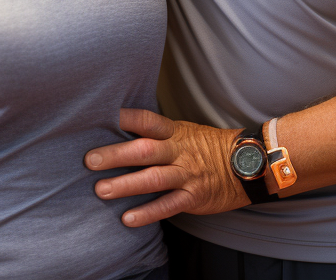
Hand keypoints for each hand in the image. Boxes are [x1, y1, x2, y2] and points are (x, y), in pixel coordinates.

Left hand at [85, 108, 247, 226]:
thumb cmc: (206, 146)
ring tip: (101, 190)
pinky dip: (148, 212)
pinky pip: (168, 205)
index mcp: (174, 132)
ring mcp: (186, 174)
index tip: (102, 117)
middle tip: (90, 160)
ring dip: (126, 185)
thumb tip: (122, 130)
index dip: (126, 118)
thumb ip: (157, 134)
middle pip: (145, 151)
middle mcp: (178, 151)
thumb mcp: (184, 131)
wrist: (245, 163)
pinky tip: (128, 218)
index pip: (147, 121)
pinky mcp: (193, 197)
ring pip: (153, 179)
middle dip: (116, 155)